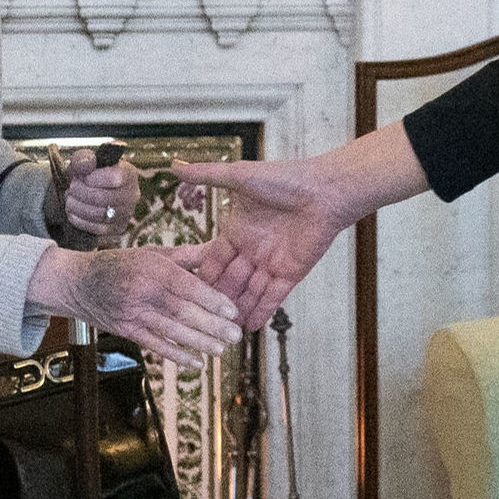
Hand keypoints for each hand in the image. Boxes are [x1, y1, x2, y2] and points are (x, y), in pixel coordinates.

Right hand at [25, 236, 241, 368]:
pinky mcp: (126, 331)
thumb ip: (186, 256)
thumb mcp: (152, 253)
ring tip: (221, 350)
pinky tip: (196, 362)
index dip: (212, 299)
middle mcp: (143, 292)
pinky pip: (154, 345)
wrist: (78, 283)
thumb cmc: (120, 263)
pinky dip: (175, 355)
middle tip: (236, 335)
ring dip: (198, 343)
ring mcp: (133, 314)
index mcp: (152, 268)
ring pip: (171, 331)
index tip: (233, 310)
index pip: (187, 286)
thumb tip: (219, 251)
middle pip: (182, 312)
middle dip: (212, 325)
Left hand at [61, 147, 139, 241]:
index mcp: (129, 173)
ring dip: (77, 207)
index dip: (93, 178)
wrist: (90, 192)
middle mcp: (133, 194)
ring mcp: (127, 213)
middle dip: (80, 193)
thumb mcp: (84, 161)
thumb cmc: (88, 174)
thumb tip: (86, 164)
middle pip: (103, 198)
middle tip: (70, 189)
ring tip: (69, 199)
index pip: (115, 178)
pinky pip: (97, 228)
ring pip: (99, 214)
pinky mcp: (118, 228)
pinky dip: (80, 220)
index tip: (81, 177)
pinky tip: (73, 212)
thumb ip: (83, 158)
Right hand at [170, 157, 349, 331]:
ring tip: (220, 331)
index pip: (213, 258)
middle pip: (229, 280)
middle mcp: (251, 249)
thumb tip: (174, 167)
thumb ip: (207, 175)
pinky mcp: (291, 272)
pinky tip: (249, 329)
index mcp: (236, 229)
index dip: (201, 275)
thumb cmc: (284, 179)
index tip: (182, 293)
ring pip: (249, 292)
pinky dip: (262, 312)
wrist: (325, 191)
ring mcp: (271, 263)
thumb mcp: (240, 177)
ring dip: (236, 311)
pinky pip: (273, 297)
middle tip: (197, 320)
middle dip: (215, 300)